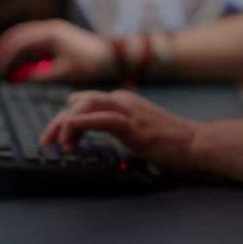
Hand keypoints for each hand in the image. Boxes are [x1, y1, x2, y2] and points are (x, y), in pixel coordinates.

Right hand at [0, 20, 109, 81]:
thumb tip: (21, 78)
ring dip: (15, 43)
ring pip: (28, 33)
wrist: (112, 58)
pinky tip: (20, 55)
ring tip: (1, 53)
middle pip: (21, 32)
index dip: (8, 53)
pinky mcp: (59, 35)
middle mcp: (51, 28)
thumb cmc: (89, 66)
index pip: (22, 42)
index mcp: (50, 34)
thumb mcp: (62, 74)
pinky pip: (36, 37)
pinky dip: (26, 45)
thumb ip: (40, 76)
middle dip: (6, 43)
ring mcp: (55, 29)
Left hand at [40, 90, 200, 172]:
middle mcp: (120, 100)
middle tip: (46, 141)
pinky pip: (102, 119)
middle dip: (57, 122)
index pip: (82, 102)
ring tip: (58, 143)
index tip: (54, 138)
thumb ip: (112, 129)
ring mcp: (127, 110)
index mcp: (119, 101)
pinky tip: (71, 131)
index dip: (64, 118)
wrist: (196, 144)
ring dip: (66, 124)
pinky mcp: (132, 124)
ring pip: (85, 106)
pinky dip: (83, 123)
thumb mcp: (132, 130)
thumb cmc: (167, 141)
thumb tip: (89, 137)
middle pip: (78, 102)